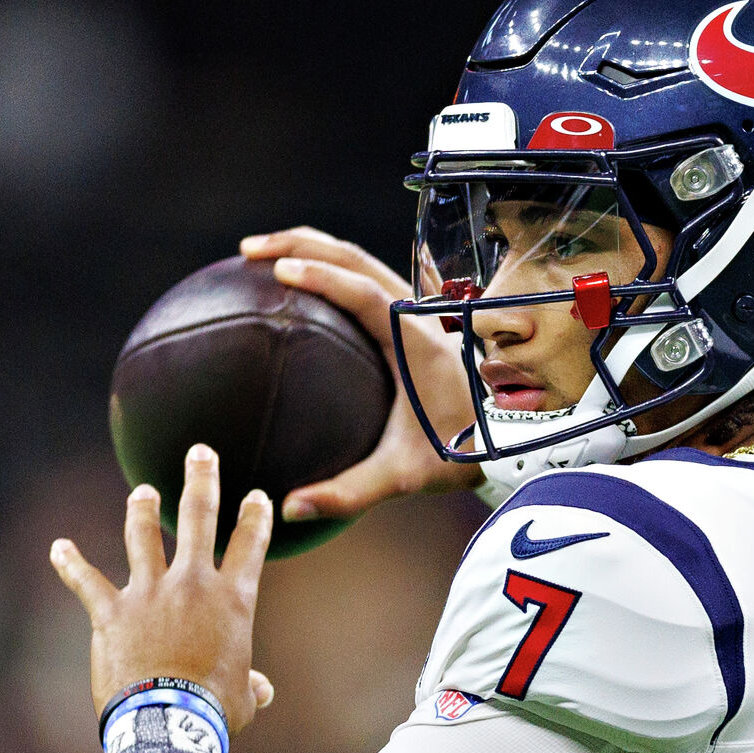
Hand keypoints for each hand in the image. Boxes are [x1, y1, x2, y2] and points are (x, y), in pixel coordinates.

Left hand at [50, 445, 275, 734]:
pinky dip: (70, 564)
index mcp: (232, 600)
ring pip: (143, 536)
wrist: (168, 723)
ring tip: (142, 491)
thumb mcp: (242, 698)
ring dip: (142, 510)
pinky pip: (86, 581)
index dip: (255, 517)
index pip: (249, 545)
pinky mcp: (111, 611)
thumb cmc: (213, 714)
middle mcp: (192, 584)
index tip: (257, 497)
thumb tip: (261, 690)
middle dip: (201, 480)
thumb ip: (250, 684)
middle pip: (199, 517)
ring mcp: (149, 593)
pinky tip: (59, 547)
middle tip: (200, 452)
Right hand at [240, 227, 482, 519]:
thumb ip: (348, 493)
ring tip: (263, 257)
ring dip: (311, 250)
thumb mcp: (403, 477)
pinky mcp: (410, 319)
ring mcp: (415, 311)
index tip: (280, 270)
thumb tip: (290, 507)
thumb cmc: (457, 456)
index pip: (364, 293)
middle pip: (354, 259)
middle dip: (299, 245)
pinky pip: (363, 281)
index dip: (322, 276)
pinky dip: (327, 272)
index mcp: (415, 341)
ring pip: (359, 262)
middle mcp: (417, 315)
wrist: (504, 441)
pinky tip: (293, 289)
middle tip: (249, 250)